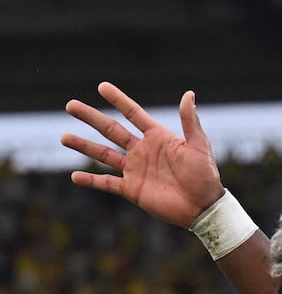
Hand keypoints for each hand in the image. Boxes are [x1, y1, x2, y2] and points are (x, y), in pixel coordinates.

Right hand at [61, 81, 224, 227]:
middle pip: (111, 130)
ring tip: (63, 137)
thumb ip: (190, 121)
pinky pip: (107, 183)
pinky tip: (74, 176)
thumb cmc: (205, 175)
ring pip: (103, 155)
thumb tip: (189, 94)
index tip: (102, 86)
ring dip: (83, 146)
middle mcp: (143, 151)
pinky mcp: (132, 189)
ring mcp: (135, 170)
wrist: (203, 207)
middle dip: (91, 117)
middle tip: (70, 105)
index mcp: (158, 137)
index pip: (133, 114)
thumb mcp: (199, 146)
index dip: (118, 100)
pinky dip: (91, 180)